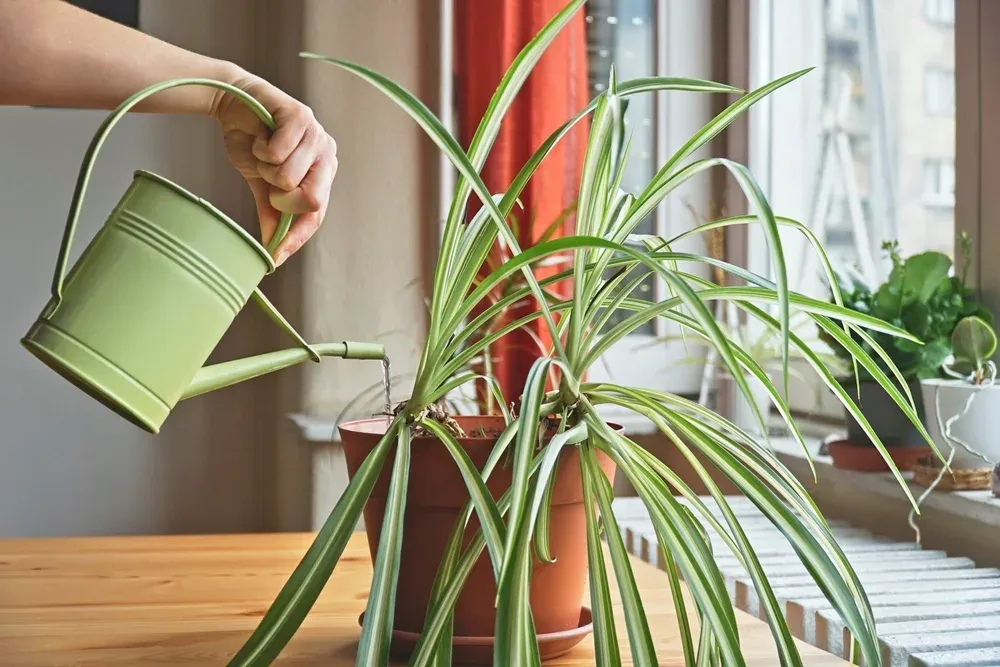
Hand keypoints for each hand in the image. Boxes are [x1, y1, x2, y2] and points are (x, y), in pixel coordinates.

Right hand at [210, 73, 337, 264]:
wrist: (232, 105)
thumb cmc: (253, 143)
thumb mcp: (262, 185)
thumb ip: (272, 214)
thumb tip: (272, 254)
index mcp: (323, 174)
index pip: (316, 214)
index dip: (296, 236)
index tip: (276, 255)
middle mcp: (327, 154)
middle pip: (311, 200)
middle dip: (282, 199)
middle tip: (268, 184)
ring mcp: (317, 134)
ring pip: (289, 177)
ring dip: (266, 169)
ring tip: (263, 152)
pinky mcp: (301, 116)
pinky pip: (279, 152)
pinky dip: (262, 149)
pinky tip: (262, 136)